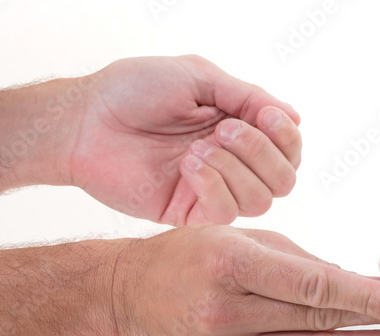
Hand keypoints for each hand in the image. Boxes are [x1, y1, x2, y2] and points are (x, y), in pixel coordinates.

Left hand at [65, 55, 300, 224]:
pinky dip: (215, 187)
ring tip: (197, 148)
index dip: (286, 137)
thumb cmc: (133, 90)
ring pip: (262, 201)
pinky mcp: (190, 214)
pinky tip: (188, 167)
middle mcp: (233, 164)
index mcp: (239, 130)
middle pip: (285, 179)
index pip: (289, 148)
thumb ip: (248, 96)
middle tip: (224, 131)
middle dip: (263, 153)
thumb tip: (295, 117)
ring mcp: (213, 191)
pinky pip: (226, 214)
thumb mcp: (198, 78)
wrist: (84, 120)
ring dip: (235, 169)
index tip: (265, 116)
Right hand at [112, 226, 379, 335]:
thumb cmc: (194, 256)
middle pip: (318, 324)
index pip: (312, 287)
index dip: (365, 298)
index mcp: (231, 265)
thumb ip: (302, 265)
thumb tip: (364, 287)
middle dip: (378, 327)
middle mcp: (226, 312)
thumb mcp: (244, 240)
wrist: (129, 298)